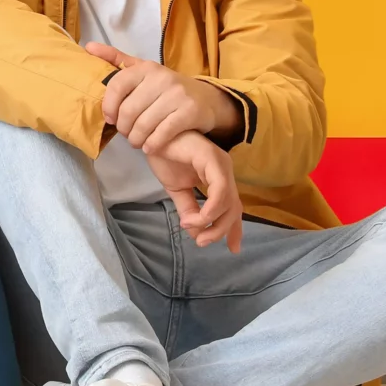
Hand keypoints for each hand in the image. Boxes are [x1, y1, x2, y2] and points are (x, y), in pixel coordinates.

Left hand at [86, 43, 239, 149]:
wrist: (206, 99)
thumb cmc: (166, 88)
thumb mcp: (143, 70)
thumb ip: (116, 59)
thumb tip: (88, 47)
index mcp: (146, 68)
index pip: (117, 86)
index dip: (108, 106)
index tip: (110, 119)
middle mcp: (162, 78)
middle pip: (129, 110)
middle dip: (124, 128)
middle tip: (126, 134)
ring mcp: (177, 95)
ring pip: (144, 124)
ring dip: (136, 139)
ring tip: (137, 141)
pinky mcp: (190, 112)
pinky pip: (163, 133)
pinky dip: (153, 144)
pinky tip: (150, 146)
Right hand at [143, 131, 242, 251]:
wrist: (151, 135)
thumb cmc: (165, 156)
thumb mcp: (177, 190)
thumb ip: (188, 209)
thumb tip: (195, 231)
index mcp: (218, 178)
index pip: (233, 207)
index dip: (235, 229)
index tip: (234, 249)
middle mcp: (224, 171)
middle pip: (233, 208)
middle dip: (220, 230)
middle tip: (202, 242)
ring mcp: (221, 164)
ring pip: (229, 202)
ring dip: (212, 222)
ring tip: (191, 228)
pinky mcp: (213, 159)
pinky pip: (220, 190)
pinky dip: (211, 208)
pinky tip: (197, 218)